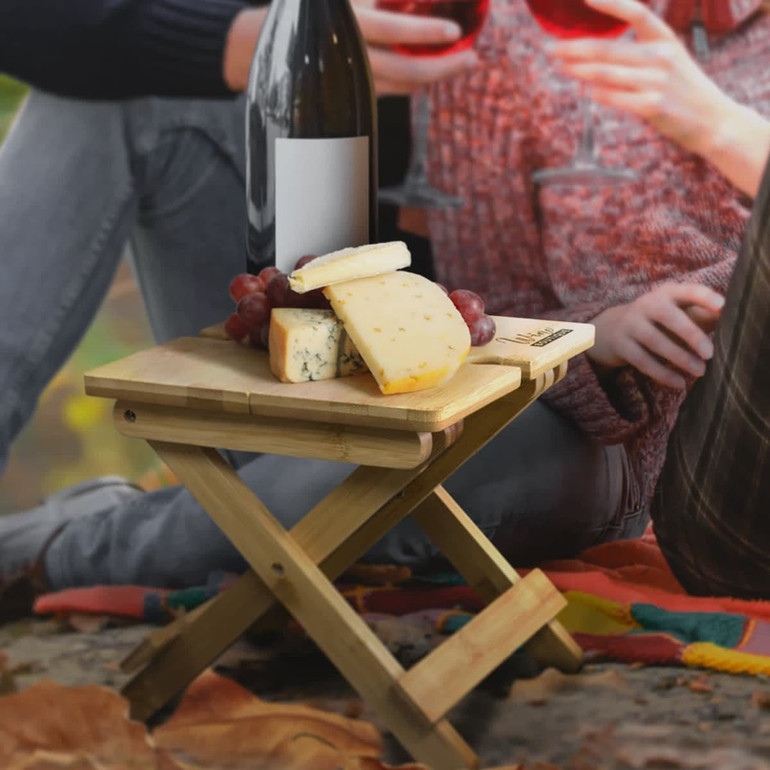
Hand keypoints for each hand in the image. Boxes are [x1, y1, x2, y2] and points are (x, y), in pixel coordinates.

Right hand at [224, 4, 477, 95]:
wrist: (271, 43)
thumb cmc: (315, 10)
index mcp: (347, 24)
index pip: (393, 32)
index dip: (424, 34)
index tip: (454, 32)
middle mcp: (351, 57)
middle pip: (405, 72)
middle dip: (442, 69)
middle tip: (471, 60)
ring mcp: (355, 80)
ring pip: (403, 85)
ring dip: (434, 77)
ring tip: (461, 63)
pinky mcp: (356, 93)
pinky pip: (393, 90)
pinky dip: (416, 81)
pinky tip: (433, 72)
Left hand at [546, 0, 735, 156]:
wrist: (711, 119)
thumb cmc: (683, 89)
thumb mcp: (669, 58)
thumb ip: (638, 53)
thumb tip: (594, 56)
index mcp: (665, 38)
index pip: (636, 13)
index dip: (611, 4)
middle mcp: (661, 56)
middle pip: (607, 49)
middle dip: (573, 48)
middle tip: (550, 49)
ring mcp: (656, 82)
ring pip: (605, 74)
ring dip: (578, 70)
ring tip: (560, 67)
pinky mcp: (652, 106)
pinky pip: (614, 98)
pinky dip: (597, 94)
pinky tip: (585, 91)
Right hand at [588, 283, 723, 388]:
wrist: (610, 329)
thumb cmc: (657, 322)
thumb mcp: (676, 312)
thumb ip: (702, 315)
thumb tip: (730, 320)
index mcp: (666, 293)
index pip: (687, 291)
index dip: (704, 297)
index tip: (722, 307)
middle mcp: (646, 305)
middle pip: (668, 316)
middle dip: (690, 334)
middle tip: (710, 354)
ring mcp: (630, 324)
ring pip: (654, 340)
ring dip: (679, 357)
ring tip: (700, 372)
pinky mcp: (621, 345)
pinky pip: (642, 360)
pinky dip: (661, 373)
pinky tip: (679, 383)